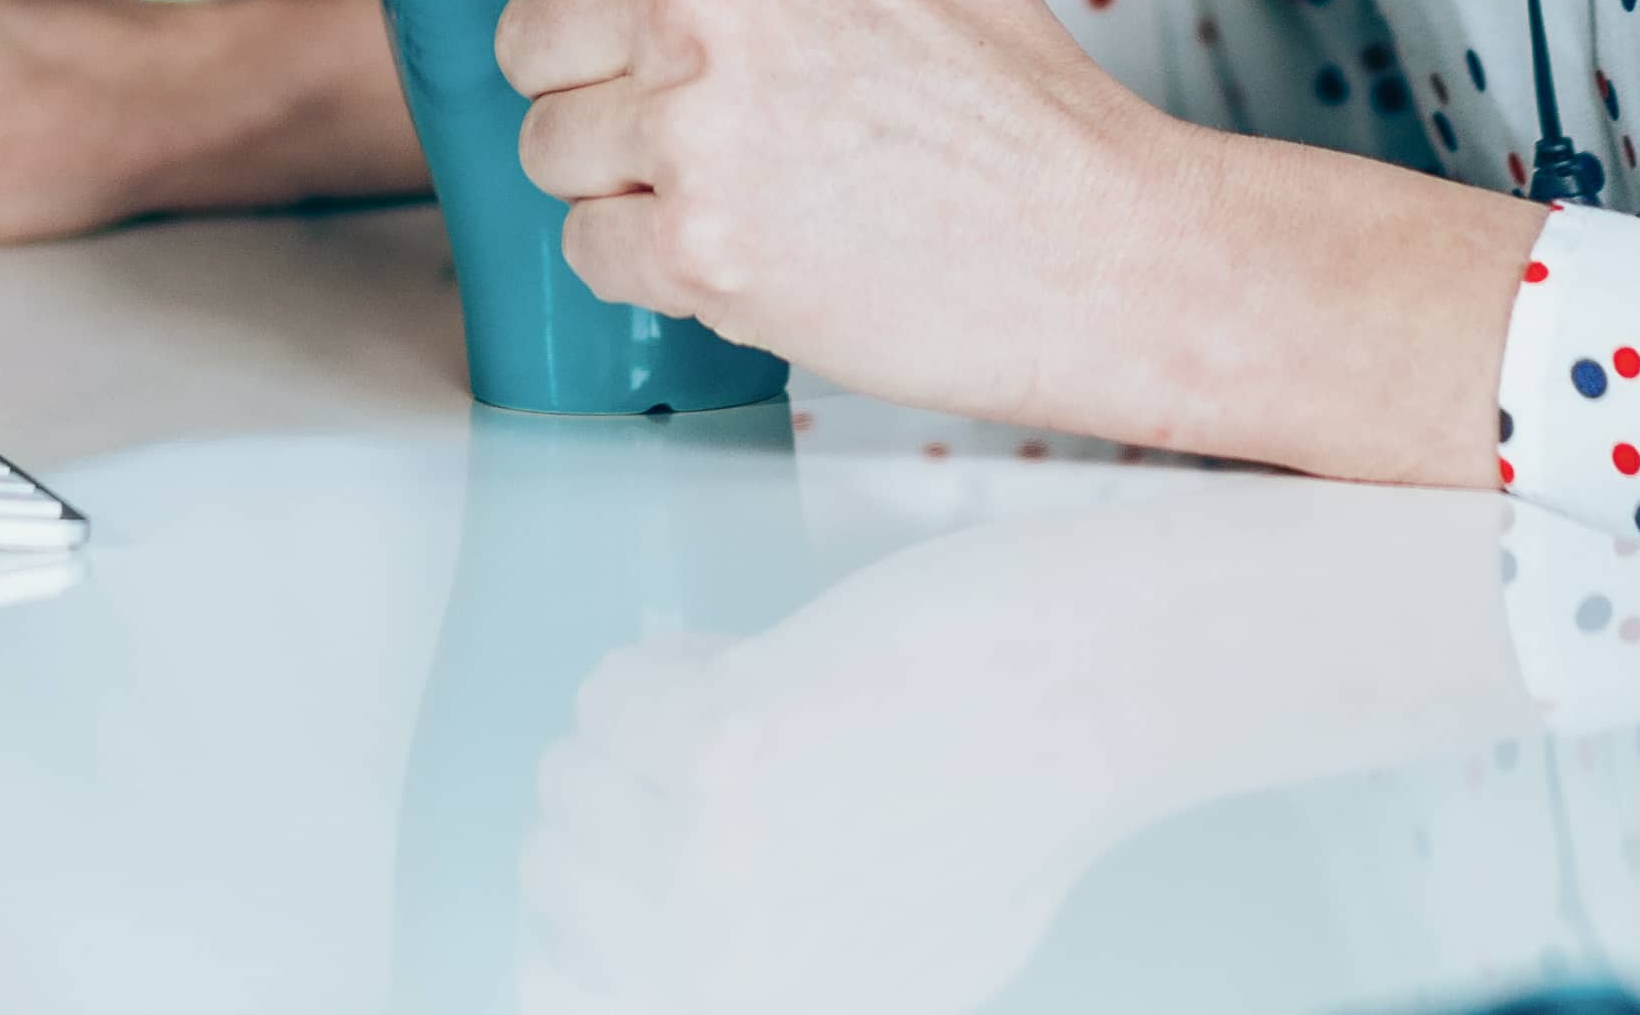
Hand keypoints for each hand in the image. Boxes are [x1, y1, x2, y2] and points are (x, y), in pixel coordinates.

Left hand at [492, 0, 1537, 477]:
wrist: (1096, 247)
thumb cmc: (1004, 82)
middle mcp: (704, 3)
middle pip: (528, 38)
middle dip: (597, 75)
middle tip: (713, 105)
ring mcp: (695, 132)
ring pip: (547, 147)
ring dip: (619, 171)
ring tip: (741, 175)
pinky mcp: (698, 253)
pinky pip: (585, 247)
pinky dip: (647, 259)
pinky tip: (742, 241)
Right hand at [518, 483, 1540, 1014]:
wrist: (1087, 693)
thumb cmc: (1013, 807)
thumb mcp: (896, 955)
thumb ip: (763, 965)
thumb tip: (632, 952)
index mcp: (757, 1009)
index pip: (566, 971)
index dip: (591, 890)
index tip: (631, 845)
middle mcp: (719, 961)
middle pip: (552, 858)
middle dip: (622, 791)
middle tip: (727, 760)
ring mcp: (709, 858)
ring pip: (574, 761)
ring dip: (651, 718)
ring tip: (773, 710)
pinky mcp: (718, 744)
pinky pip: (612, 689)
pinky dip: (679, 659)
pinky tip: (777, 665)